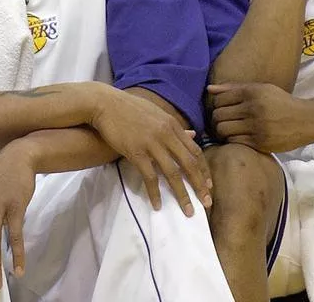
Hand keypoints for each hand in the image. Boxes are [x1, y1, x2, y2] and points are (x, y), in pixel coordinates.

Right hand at [89, 84, 211, 215]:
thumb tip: (192, 133)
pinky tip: (157, 204)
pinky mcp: (136, 152)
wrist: (105, 104)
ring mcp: (151, 143)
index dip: (203, 170)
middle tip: (207, 203)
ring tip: (188, 211)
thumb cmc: (129, 107)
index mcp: (172, 125)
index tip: (208, 185)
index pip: (195, 151)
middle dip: (200, 186)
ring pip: (173, 173)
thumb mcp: (157, 113)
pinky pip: (149, 177)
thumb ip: (174, 126)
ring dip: (182, 194)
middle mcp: (166, 134)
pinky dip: (155, 193)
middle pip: (189, 164)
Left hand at [208, 82, 313, 151]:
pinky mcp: (260, 142)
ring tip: (227, 129)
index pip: (219, 99)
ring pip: (222, 130)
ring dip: (221, 131)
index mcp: (252, 92)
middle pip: (218, 115)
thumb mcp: (261, 89)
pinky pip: (234, 141)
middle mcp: (253, 109)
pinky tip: (237, 136)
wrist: (307, 120)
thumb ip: (233, 88)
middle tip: (222, 120)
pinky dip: (231, 139)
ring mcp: (256, 127)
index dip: (216, 104)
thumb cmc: (280, 102)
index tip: (221, 108)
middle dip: (216, 119)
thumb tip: (209, 89)